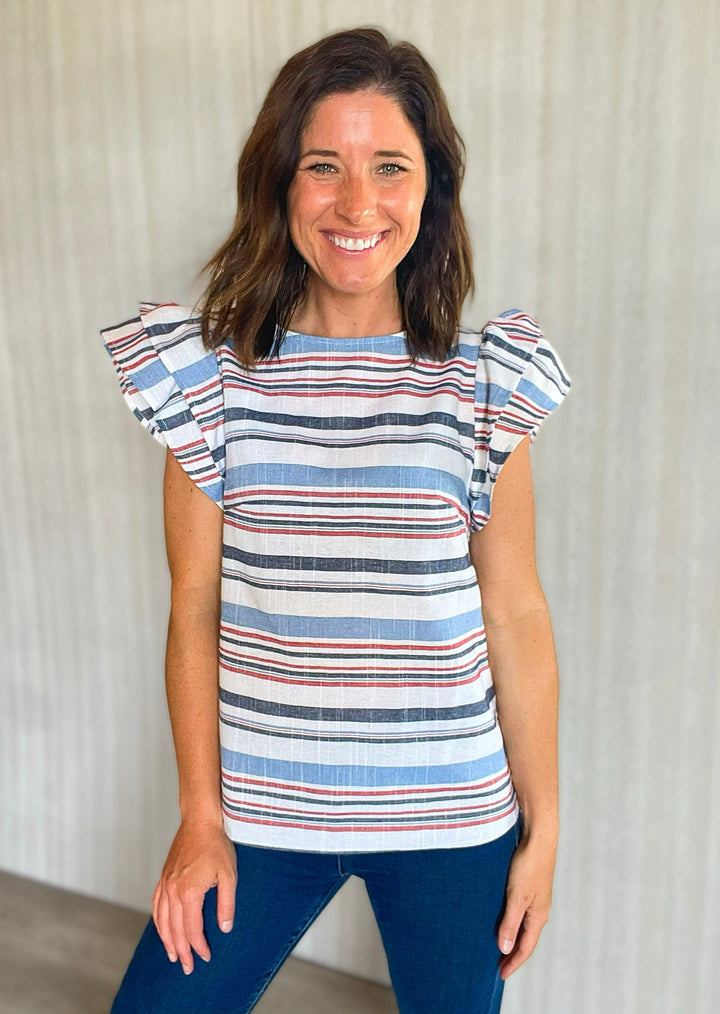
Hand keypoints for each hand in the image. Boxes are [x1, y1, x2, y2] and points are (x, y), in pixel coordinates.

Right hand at [152, 818, 237, 974]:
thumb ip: (226, 904)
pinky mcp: (164, 877)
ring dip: (167, 940)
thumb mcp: (229, 875)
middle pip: (174, 929)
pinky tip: (162, 928)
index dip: (199, 946)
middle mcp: (173, 891)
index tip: (206, 957)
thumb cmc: (216, 846)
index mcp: (189, 893)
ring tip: (172, 955)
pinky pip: (156, 905)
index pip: (192, 929)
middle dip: (181, 951)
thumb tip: (225, 928)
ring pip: (162, 920)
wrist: (199, 821)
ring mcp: (166, 884)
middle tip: (187, 967)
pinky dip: (158, 921)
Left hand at [497, 829, 556, 978]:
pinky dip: (511, 922)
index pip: (525, 947)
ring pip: (523, 925)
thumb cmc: (529, 865)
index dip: (513, 962)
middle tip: (498, 966)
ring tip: (498, 946)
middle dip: (512, 954)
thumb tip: (504, 949)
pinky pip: (520, 912)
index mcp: (538, 916)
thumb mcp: (516, 897)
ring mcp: (536, 898)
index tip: (501, 975)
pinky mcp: (530, 886)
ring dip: (511, 937)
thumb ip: (510, 923)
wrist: (539, 837)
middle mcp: (539, 910)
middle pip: (525, 939)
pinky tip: (502, 919)